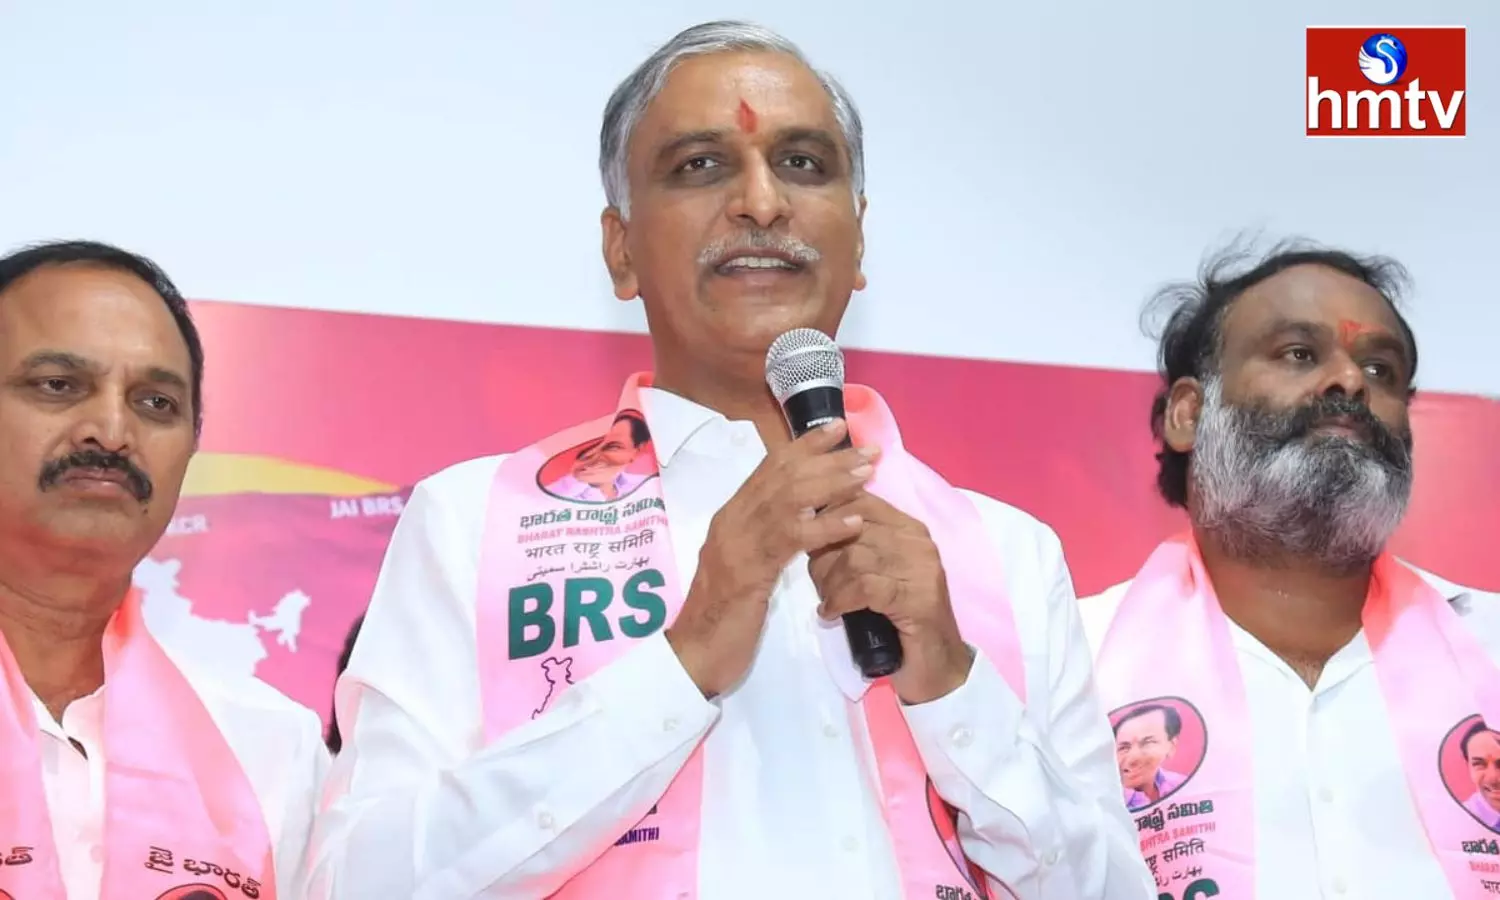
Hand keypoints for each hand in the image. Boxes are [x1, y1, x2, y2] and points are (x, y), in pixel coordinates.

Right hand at [667, 419, 878, 697]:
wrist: (694, 655)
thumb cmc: (723, 616)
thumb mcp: (747, 567)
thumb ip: (767, 539)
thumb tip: (802, 515)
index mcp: (731, 517)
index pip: (770, 468)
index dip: (805, 445)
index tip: (838, 429)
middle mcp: (732, 521)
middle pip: (783, 474)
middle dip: (828, 457)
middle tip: (866, 448)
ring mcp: (738, 543)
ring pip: (789, 498)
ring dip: (833, 482)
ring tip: (867, 473)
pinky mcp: (749, 571)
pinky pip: (791, 538)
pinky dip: (826, 526)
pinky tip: (853, 520)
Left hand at [808, 492, 974, 704]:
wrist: (937, 667)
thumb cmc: (898, 621)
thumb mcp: (876, 575)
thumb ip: (856, 548)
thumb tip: (811, 528)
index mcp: (908, 529)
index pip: (858, 501)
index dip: (825, 519)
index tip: (811, 544)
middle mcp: (917, 541)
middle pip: (850, 528)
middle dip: (821, 557)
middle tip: (819, 584)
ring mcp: (920, 569)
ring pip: (853, 557)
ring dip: (828, 582)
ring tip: (828, 600)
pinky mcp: (917, 598)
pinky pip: (864, 586)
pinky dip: (840, 600)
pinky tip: (832, 613)